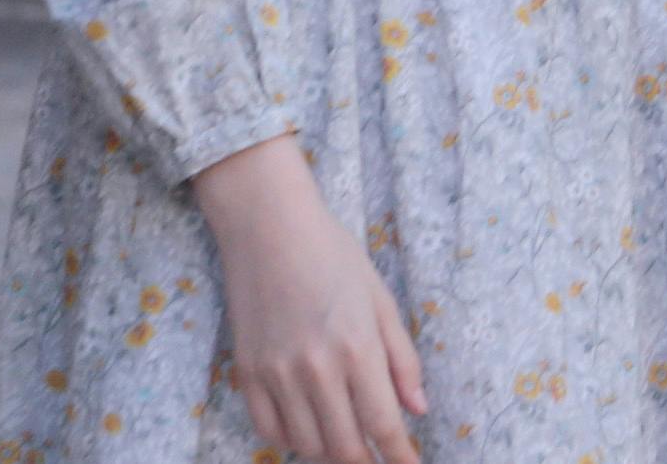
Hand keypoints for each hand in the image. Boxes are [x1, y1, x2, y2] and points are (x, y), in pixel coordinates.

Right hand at [192, 133, 425, 463]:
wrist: (267, 225)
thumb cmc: (332, 252)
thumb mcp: (379, 297)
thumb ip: (402, 356)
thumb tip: (419, 408)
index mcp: (357, 346)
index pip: (384, 424)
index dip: (400, 456)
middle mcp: (317, 368)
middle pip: (345, 447)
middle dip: (367, 461)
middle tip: (377, 456)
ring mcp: (278, 374)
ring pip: (308, 446)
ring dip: (331, 451)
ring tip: (344, 438)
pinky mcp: (247, 374)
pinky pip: (270, 432)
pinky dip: (292, 440)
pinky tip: (308, 427)